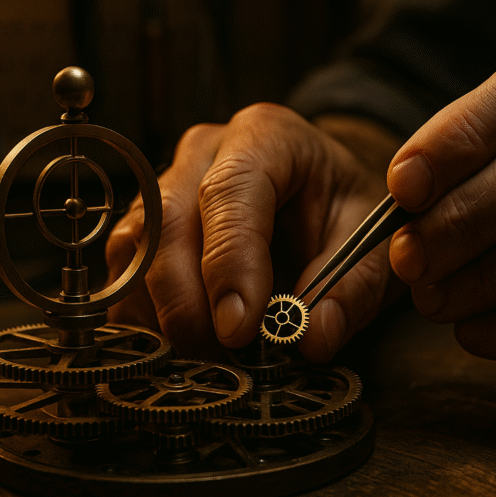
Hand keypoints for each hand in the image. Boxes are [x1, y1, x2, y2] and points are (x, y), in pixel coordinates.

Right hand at [106, 104, 403, 361]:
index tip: (239, 328)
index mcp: (267, 137)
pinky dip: (143, 321)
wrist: (325, 195)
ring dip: (161, 316)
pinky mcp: (144, 229)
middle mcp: (204, 152)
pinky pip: (123, 276)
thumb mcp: (372, 242)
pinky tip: (179, 350)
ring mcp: (165, 188)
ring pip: (135, 250)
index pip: (230, 191)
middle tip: (221, 358)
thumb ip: (352, 288)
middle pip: (166, 220)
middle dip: (186, 301)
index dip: (229, 263)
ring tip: (205, 360)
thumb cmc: (346, 211)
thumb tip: (313, 338)